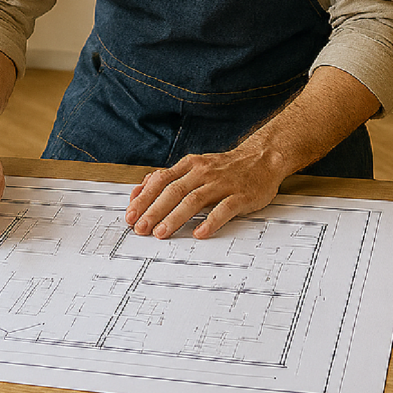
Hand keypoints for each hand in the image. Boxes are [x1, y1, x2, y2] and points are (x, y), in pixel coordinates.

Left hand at [125, 141, 283, 239]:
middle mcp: (203, 172)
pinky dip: (211, 222)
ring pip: (194, 200)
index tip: (130, 215)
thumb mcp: (194, 166)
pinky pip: (224, 209)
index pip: (161, 181)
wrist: (262, 158)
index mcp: (190, 165)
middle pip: (173, 191)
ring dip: (175, 217)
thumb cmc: (224, 168)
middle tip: (140, 228)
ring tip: (161, 233)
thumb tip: (139, 189)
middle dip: (154, 211)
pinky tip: (199, 233)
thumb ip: (168, 178)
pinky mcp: (240, 196)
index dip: (144, 198)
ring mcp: (222, 184)